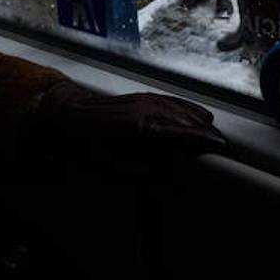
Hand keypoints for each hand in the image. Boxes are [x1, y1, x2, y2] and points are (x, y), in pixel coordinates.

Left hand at [34, 84, 226, 160]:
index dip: (200, 139)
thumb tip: (173, 182)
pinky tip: (191, 111)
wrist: (58, 118)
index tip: (219, 146)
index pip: (178, 131)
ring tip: (211, 129)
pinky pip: (166, 99)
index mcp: (136, 127)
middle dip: (202, 130)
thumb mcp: (106, 169)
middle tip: (220, 145)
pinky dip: (182, 105)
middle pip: (181, 117)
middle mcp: (141, 108)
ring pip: (175, 106)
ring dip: (194, 117)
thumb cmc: (78, 148)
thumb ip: (143, 174)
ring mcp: (139, 99)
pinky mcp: (135, 97)